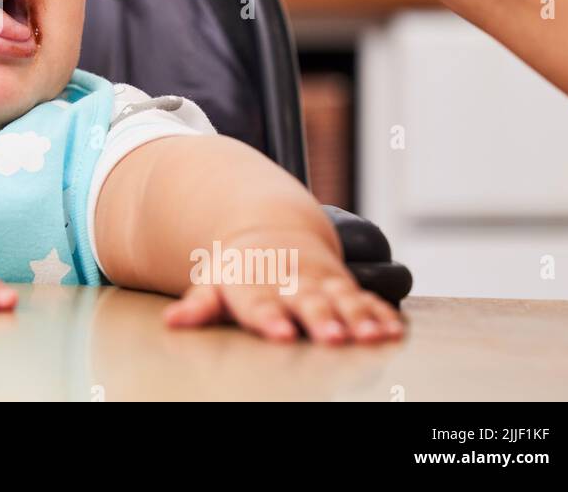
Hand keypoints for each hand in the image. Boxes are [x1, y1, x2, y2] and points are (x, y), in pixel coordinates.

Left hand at [162, 227, 404, 344]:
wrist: (271, 230)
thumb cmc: (239, 270)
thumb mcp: (213, 282)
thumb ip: (199, 305)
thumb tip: (172, 321)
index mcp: (255, 284)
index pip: (260, 304)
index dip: (271, 319)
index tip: (281, 334)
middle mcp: (291, 282)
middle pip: (307, 302)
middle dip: (321, 319)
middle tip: (331, 337)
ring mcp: (321, 282)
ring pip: (343, 300)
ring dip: (359, 318)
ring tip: (372, 337)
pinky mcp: (345, 286)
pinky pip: (367, 299)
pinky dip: (382, 314)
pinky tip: (395, 332)